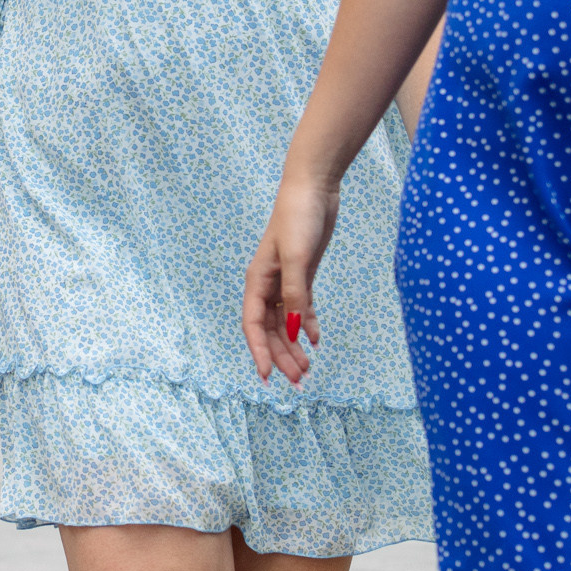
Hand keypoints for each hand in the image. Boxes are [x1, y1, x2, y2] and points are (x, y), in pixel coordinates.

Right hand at [242, 181, 341, 384]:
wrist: (313, 188)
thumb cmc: (298, 218)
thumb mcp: (297, 258)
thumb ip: (295, 296)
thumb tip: (295, 331)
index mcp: (257, 282)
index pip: (254, 326)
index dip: (259, 352)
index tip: (268, 377)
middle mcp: (267, 286)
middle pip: (271, 331)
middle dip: (282, 357)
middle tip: (298, 382)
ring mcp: (284, 281)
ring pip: (286, 324)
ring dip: (295, 346)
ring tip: (308, 369)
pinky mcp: (302, 275)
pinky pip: (301, 309)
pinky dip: (308, 326)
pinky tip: (316, 341)